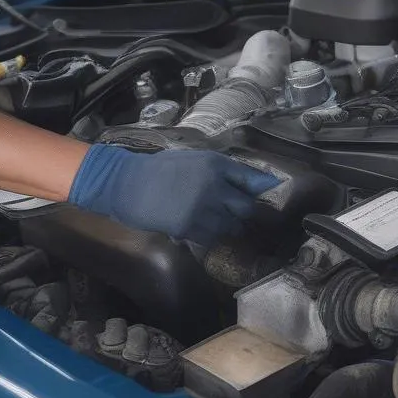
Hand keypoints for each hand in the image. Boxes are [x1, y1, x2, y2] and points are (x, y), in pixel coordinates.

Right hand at [68, 145, 278, 245]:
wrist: (127, 183)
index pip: (251, 179)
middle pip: (246, 207)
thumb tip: (250, 182)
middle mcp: (214, 185)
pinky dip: (208, 235)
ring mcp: (203, 208)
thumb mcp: (192, 159)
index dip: (262, 187)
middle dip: (242, 212)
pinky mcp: (190, 227)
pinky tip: (197, 227)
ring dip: (226, 225)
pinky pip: (212, 237)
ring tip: (211, 220)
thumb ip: (219, 170)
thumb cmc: (158, 169)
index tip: (270, 191)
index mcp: (215, 164)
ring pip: (231, 226)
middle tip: (234, 212)